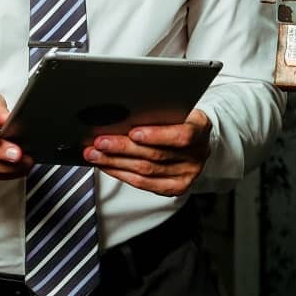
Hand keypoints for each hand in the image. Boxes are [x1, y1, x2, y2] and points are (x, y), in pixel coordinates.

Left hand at [83, 110, 212, 195]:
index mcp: (200, 128)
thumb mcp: (175, 108)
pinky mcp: (176, 187)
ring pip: (146, 171)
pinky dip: (122, 174)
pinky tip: (108, 166)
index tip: (133, 132)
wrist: (195, 137)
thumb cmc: (179, 118)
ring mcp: (188, 173)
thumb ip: (157, 112)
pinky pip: (145, 184)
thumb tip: (122, 114)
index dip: (156, 135)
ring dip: (115, 162)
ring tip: (96, 154)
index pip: (181, 135)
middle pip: (156, 155)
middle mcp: (197, 153)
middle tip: (100, 142)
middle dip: (122, 148)